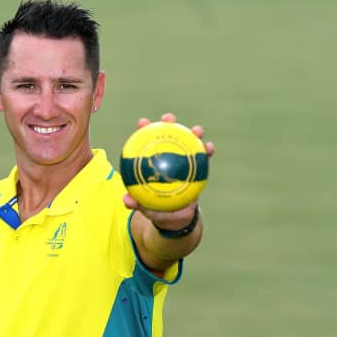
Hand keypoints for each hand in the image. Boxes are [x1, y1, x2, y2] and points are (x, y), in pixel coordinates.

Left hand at [122, 113, 214, 230]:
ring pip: (188, 143)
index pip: (146, 142)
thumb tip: (127, 200)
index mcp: (152, 162)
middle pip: (168, 135)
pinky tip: (210, 148)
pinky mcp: (197, 168)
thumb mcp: (146, 207)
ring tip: (197, 130)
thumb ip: (137, 203)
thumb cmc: (157, 209)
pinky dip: (207, 151)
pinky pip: (203, 158)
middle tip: (169, 119)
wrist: (176, 218)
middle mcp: (168, 157)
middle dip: (169, 122)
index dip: (144, 129)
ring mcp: (183, 161)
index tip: (143, 122)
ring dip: (193, 133)